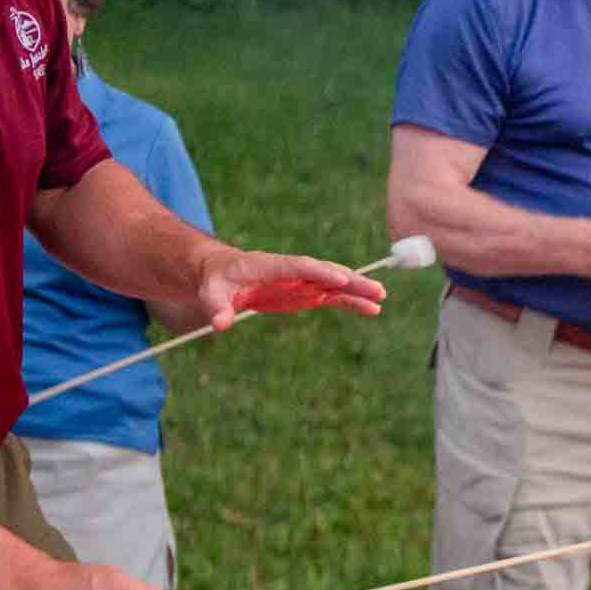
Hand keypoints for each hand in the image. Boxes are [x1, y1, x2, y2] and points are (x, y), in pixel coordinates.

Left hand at [208, 247, 388, 324]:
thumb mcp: (210, 293)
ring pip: (333, 282)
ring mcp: (300, 281)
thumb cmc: (214, 280)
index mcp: (265, 265)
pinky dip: (351, 301)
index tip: (339, 278)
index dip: (317, 272)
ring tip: (380, 298)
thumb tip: (220, 324)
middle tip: (375, 289)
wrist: (221, 272)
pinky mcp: (306, 292)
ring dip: (357, 289)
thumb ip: (217, 307)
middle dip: (349, 280)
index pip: (295, 266)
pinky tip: (372, 309)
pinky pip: (332, 296)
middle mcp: (289, 270)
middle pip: (323, 272)